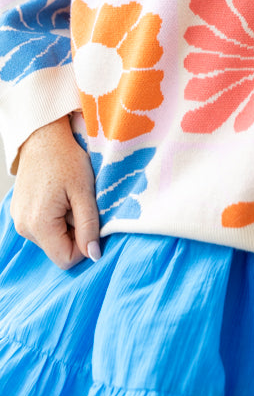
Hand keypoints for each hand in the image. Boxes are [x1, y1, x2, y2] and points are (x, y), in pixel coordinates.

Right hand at [11, 115, 100, 268]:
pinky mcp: (18, 212)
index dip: (84, 246)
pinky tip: (58, 195)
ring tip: (69, 196)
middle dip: (74, 231)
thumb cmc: (66, 159)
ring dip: (65, 223)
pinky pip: (41, 226)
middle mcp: (23, 227)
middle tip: (79, 203)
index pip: (65, 259)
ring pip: (51, 238)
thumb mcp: (84, 191)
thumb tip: (93, 255)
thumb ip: (89, 225)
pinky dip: (55, 216)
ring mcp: (18, 220)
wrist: (43, 136)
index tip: (91, 222)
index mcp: (39, 224)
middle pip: (57, 249)